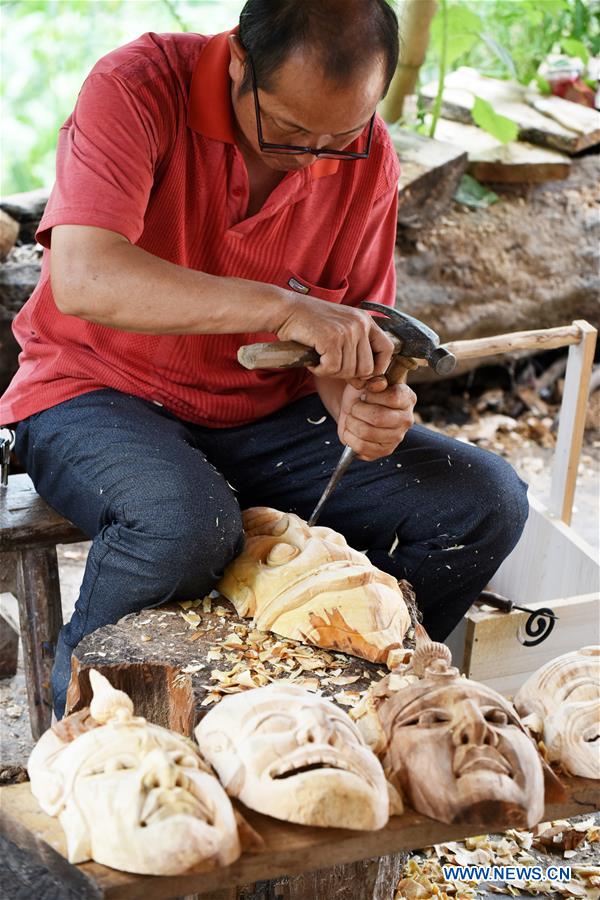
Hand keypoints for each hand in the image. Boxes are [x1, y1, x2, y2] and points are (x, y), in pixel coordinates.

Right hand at [275, 295, 394, 380]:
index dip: (378, 367)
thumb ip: (355, 352)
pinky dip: (320, 370)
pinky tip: (313, 360)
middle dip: (348, 374)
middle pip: (367, 368)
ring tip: (319, 359)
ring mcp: (346, 331)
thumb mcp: (339, 332)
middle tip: (330, 365)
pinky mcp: (331, 339)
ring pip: (349, 371)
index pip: (387, 349)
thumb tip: (365, 383)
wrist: (285, 310)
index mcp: (365, 320)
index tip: (361, 374)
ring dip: (331, 372)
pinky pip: (332, 369)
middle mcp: (360, 324)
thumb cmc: (309, 324)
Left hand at [337, 377, 415, 460]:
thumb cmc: (364, 392)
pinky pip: (362, 447)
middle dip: (357, 410)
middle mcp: (406, 419)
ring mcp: (397, 437)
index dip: (372, 395)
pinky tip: (350, 430)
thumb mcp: (367, 380)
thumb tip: (377, 384)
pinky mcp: (384, 451)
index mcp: (407, 398)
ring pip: (367, 432)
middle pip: (378, 418)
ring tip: (350, 418)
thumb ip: (374, 378)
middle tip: (352, 407)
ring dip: (351, 423)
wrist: (355, 408)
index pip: (392, 397)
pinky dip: (349, 437)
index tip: (364, 394)